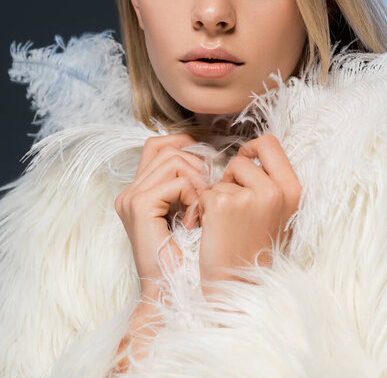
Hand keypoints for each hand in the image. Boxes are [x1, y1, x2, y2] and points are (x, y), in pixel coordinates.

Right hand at [114, 133, 206, 293]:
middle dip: (195, 163)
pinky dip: (194, 195)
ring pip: (172, 160)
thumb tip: (205, 156)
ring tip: (202, 207)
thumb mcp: (188, 212)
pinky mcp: (140, 206)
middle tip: (207, 192)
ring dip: (197, 179)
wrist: (174, 292)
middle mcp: (129, 192)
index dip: (182, 143)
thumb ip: (187, 184)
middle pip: (166, 149)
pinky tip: (196, 219)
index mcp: (137, 192)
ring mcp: (131, 198)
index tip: (205, 161)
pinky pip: (176, 182)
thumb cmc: (188, 257)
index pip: (156, 145)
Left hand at [198, 134, 301, 296]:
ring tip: (226, 221)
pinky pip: (207, 191)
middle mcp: (275, 191)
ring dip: (219, 193)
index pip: (270, 143)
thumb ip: (270, 181)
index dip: (253, 148)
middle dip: (233, 173)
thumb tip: (250, 151)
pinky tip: (213, 228)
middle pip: (244, 157)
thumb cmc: (254, 247)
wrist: (238, 285)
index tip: (245, 163)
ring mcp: (249, 197)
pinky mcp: (223, 205)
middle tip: (233, 199)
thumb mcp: (277, 211)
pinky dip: (204, 207)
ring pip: (223, 175)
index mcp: (293, 190)